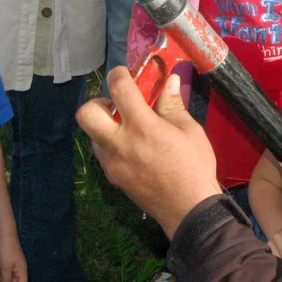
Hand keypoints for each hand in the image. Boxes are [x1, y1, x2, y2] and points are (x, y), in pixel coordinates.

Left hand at [0, 231, 27, 281]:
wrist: (4, 232)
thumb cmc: (6, 249)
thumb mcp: (5, 266)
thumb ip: (7, 279)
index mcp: (22, 269)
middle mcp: (19, 267)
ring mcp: (14, 263)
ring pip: (10, 276)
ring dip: (4, 280)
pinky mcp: (8, 259)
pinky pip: (7, 271)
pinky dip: (2, 274)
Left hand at [76, 68, 223, 237]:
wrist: (189, 209)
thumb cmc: (194, 166)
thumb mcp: (190, 131)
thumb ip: (172, 105)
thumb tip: (169, 81)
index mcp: (142, 127)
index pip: (119, 89)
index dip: (118, 74)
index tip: (124, 72)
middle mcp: (120, 143)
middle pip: (86, 114)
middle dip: (97, 102)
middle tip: (116, 105)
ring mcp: (113, 163)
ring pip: (92, 135)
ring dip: (104, 125)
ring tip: (127, 128)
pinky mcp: (114, 178)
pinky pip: (103, 154)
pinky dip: (111, 144)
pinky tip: (132, 149)